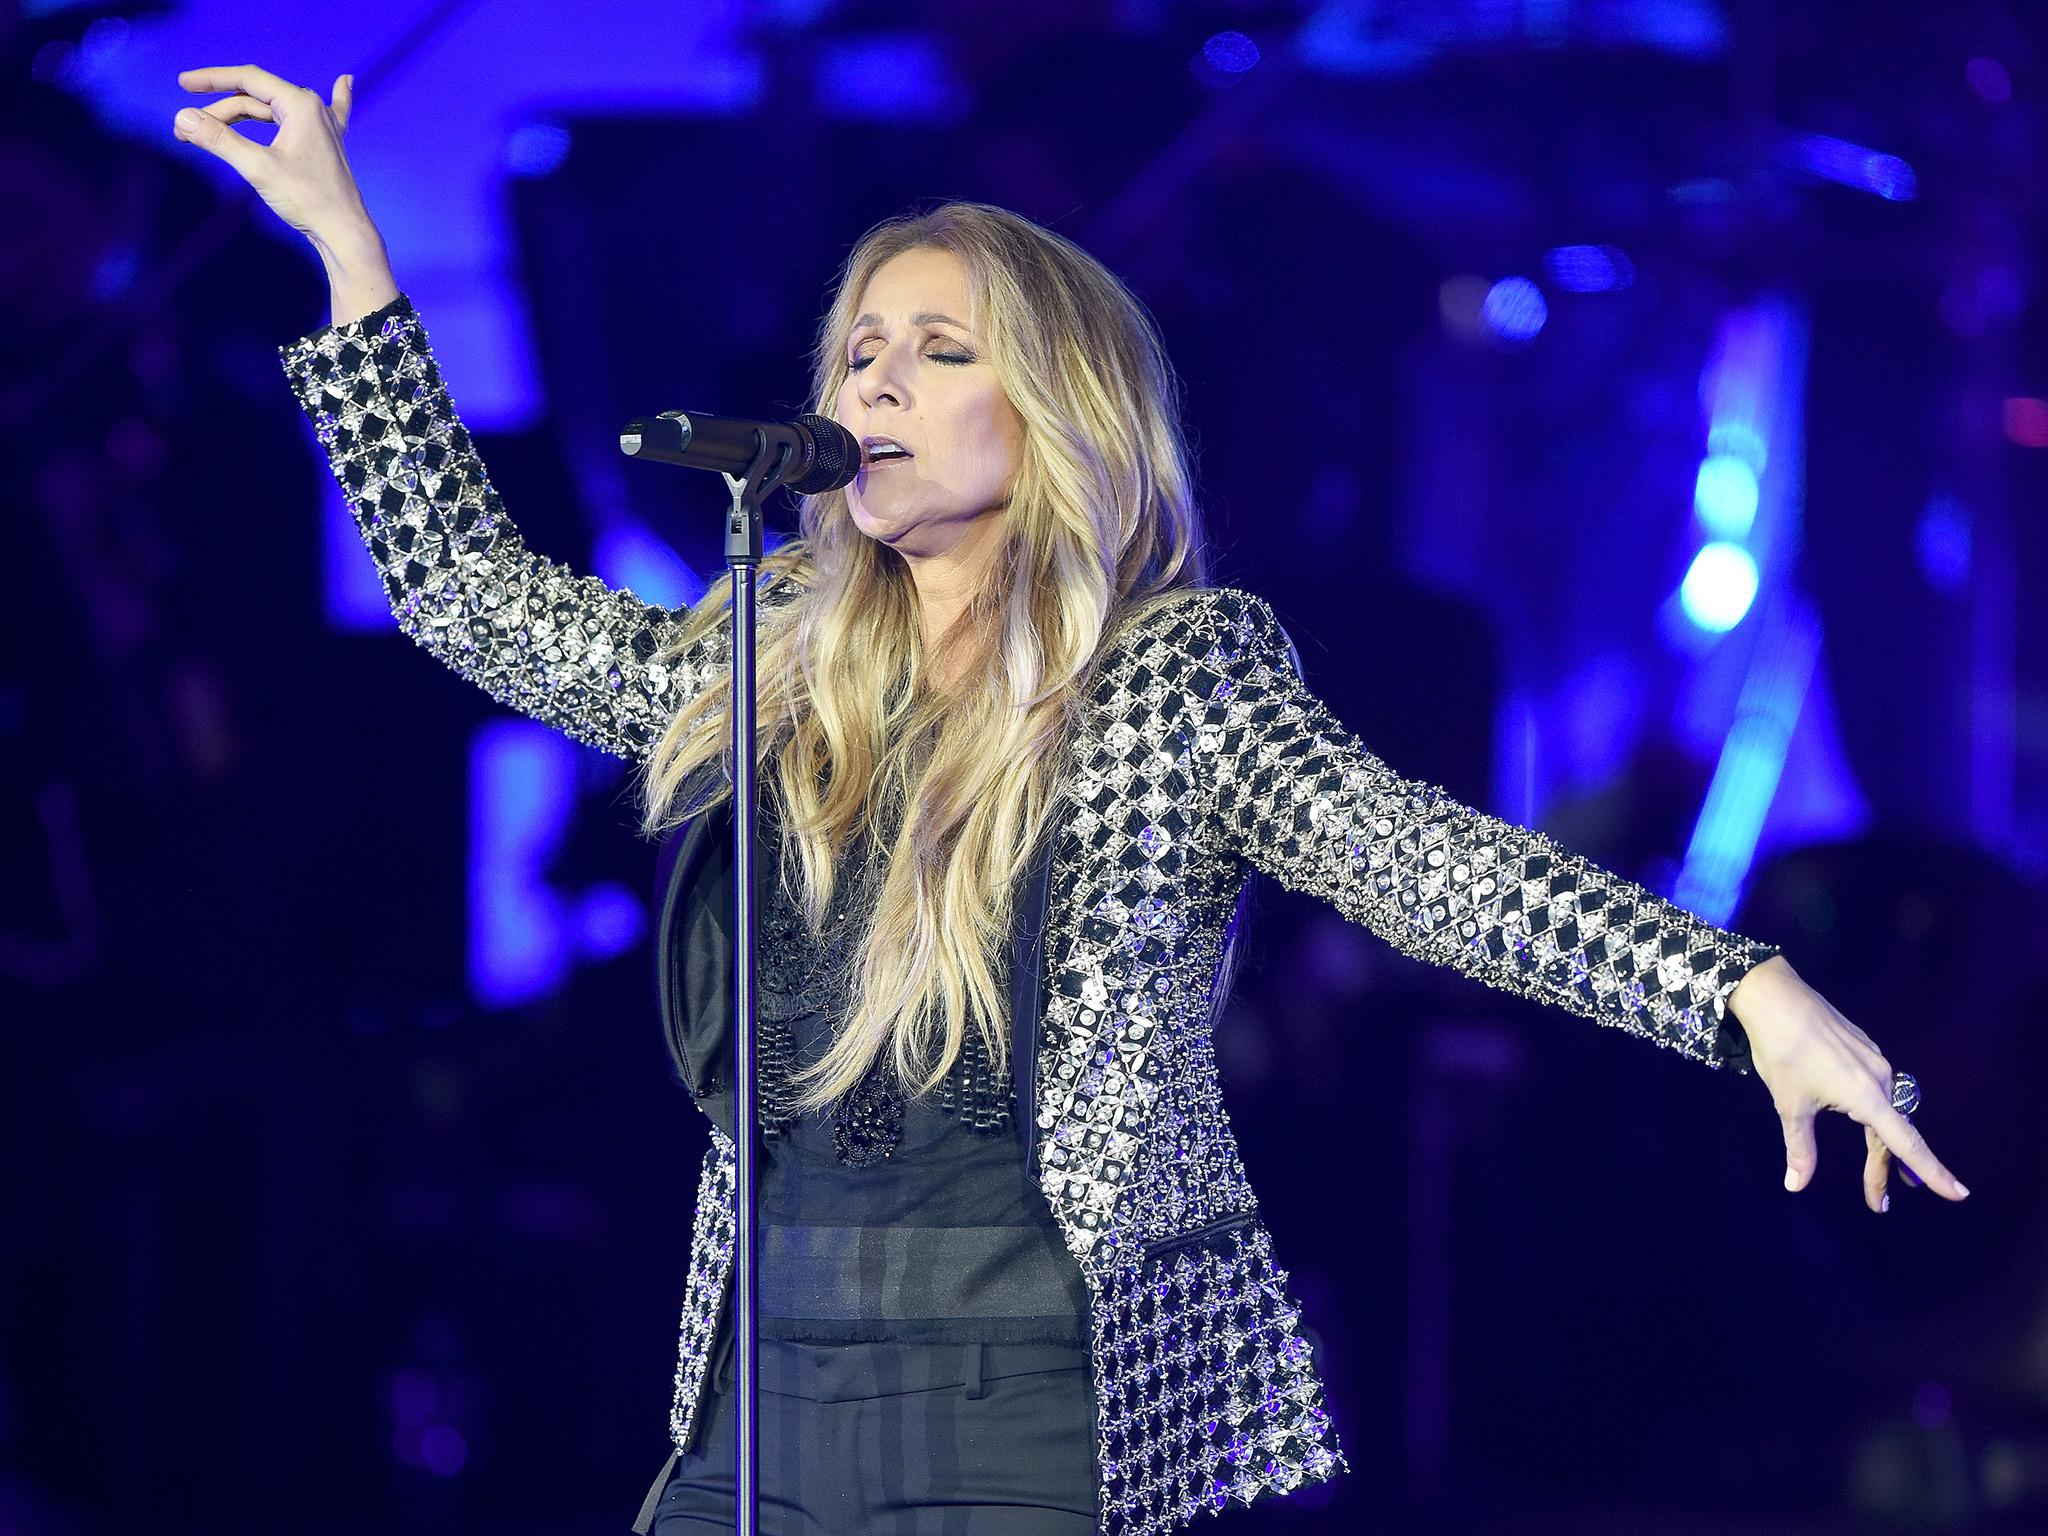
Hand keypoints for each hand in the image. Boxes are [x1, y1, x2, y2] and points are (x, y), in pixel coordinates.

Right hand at [171, 66, 377, 254]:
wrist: (345, 233)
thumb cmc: (308, 200)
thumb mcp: (258, 168)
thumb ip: (219, 140)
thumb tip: (182, 118)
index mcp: (301, 105)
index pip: (248, 80)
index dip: (212, 79)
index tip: (183, 84)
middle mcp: (314, 109)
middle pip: (255, 99)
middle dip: (218, 112)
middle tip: (186, 133)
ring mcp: (324, 127)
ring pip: (271, 111)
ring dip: (239, 118)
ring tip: (206, 129)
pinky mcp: (327, 145)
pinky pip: (329, 112)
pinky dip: (333, 96)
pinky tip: (346, 80)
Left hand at [1728, 954, 1968, 1211]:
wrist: (1776, 998)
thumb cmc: (1782, 1053)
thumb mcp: (1790, 1106)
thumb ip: (1800, 1148)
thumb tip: (1796, 1186)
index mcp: (1868, 1097)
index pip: (1907, 1144)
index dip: (1932, 1171)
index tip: (1958, 1194)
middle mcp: (1880, 1079)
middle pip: (1893, 1133)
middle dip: (1886, 1167)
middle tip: (1878, 1201)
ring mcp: (1874, 1061)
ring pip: (1886, 1111)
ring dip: (1882, 1142)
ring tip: (1879, 1168)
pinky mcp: (1864, 1049)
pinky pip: (1878, 1089)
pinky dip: (1876, 1114)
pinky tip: (1864, 1119)